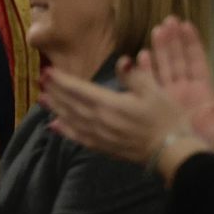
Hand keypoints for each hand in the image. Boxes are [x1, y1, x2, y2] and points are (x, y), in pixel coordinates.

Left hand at [39, 61, 201, 182]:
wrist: (172, 152)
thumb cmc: (166, 119)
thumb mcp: (155, 92)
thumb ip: (136, 76)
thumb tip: (122, 60)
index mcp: (110, 104)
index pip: (79, 90)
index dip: (62, 81)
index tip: (47, 71)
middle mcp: (100, 121)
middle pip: (71, 104)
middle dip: (54, 91)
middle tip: (40, 80)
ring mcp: (101, 136)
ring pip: (72, 120)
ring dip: (56, 108)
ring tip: (42, 98)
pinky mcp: (104, 148)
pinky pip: (79, 138)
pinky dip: (65, 131)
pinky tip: (54, 126)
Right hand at [130, 18, 213, 152]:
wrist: (190, 161)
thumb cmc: (209, 142)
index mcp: (202, 90)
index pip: (197, 60)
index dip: (192, 43)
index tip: (186, 24)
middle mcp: (184, 89)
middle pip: (178, 59)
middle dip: (172, 40)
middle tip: (167, 21)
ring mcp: (168, 96)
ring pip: (163, 67)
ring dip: (159, 50)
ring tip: (155, 32)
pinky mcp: (154, 104)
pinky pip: (148, 83)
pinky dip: (145, 70)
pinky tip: (140, 56)